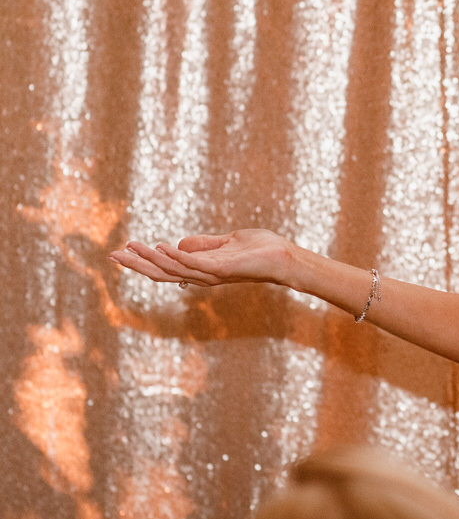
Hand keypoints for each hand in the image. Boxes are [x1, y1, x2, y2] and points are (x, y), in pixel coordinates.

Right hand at [111, 229, 297, 289]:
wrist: (286, 258)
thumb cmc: (261, 251)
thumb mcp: (228, 242)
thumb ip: (204, 244)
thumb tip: (178, 243)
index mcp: (202, 270)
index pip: (166, 268)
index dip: (144, 261)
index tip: (121, 251)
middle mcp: (203, 276)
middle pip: (162, 273)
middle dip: (137, 265)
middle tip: (111, 255)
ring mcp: (212, 274)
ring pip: (173, 269)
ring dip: (151, 259)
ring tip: (131, 248)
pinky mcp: (223, 269)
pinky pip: (195, 263)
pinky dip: (177, 256)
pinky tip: (162, 247)